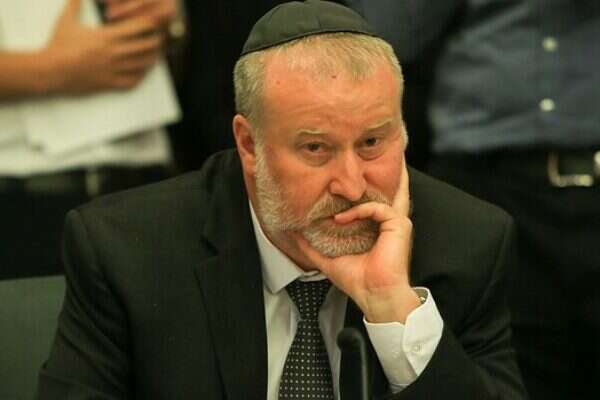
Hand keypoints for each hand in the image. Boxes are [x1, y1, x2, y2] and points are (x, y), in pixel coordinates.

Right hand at [42, 0, 162, 92]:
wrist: (51, 70)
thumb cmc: (58, 46)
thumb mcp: (66, 21)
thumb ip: (74, 4)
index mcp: (107, 36)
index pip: (138, 28)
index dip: (149, 24)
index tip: (153, 22)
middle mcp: (114, 53)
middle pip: (146, 46)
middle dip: (155, 41)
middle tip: (158, 38)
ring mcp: (113, 70)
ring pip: (142, 65)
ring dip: (152, 59)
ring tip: (154, 54)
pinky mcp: (110, 83)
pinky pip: (132, 81)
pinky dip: (140, 76)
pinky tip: (141, 72)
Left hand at [295, 159, 420, 322]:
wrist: (373, 295)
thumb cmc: (358, 281)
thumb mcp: (329, 260)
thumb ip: (312, 247)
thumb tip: (295, 235)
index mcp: (379, 228)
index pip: (378, 202)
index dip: (370, 189)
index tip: (357, 177)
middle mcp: (390, 222)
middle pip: (396, 189)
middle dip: (393, 172)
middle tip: (387, 152)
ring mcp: (397, 222)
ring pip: (388, 193)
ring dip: (363, 189)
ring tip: (341, 190)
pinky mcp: (399, 224)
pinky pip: (376, 208)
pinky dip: (358, 211)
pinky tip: (343, 219)